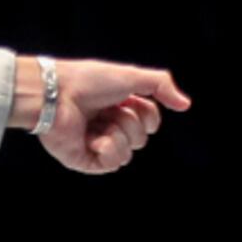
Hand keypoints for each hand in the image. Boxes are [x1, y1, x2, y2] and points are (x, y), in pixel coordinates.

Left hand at [34, 57, 189, 174]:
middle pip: (142, 138)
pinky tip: (91, 138)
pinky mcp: (85, 160)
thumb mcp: (131, 76)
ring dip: (118, 135)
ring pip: (129, 154)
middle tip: (108, 111)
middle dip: (130, 123)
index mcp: (118, 108)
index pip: (151, 121)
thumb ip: (161, 85)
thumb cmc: (88, 81)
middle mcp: (108, 127)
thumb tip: (186, 105)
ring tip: (97, 124)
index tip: (128, 100)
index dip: (147, 113)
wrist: (56, 94)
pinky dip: (107, 148)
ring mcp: (96, 145)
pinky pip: (112, 164)